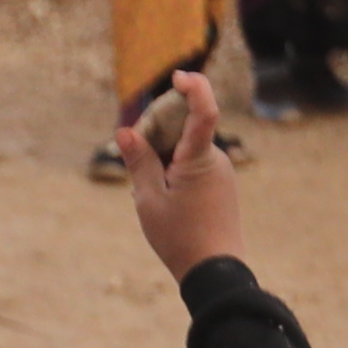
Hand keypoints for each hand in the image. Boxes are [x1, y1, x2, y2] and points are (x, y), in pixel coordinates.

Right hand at [121, 69, 241, 275]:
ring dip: (163, 155)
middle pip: (185, 127)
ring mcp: (222, 172)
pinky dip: (174, 169)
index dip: (194, 86)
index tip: (178, 75)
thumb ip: (138, 162)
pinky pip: (195, 164)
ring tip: (148, 190)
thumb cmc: (180, 238)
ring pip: (187, 148)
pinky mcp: (221, 185)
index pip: (204, 110)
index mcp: (199, 159)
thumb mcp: (148, 200)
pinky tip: (162, 197)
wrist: (215, 272)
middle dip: (157, 132)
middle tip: (136, 156)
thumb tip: (125, 132)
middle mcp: (217, 160)